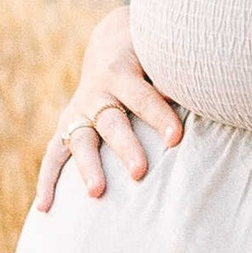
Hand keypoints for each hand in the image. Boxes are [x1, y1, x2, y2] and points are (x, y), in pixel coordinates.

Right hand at [36, 6, 185, 210]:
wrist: (110, 43)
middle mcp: (96, 92)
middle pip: (111, 122)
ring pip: (79, 140)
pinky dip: (48, 181)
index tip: (176, 138)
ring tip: (97, 192)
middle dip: (125, 147)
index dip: (158, 116)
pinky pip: (53, 154)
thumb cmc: (148, 56)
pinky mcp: (67, 126)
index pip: (142, 96)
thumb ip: (173, 77)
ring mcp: (78, 111)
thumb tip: (204, 96)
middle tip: (140, 172)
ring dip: (88, 166)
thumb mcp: (159, 56)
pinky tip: (47, 208)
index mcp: (121, 72)